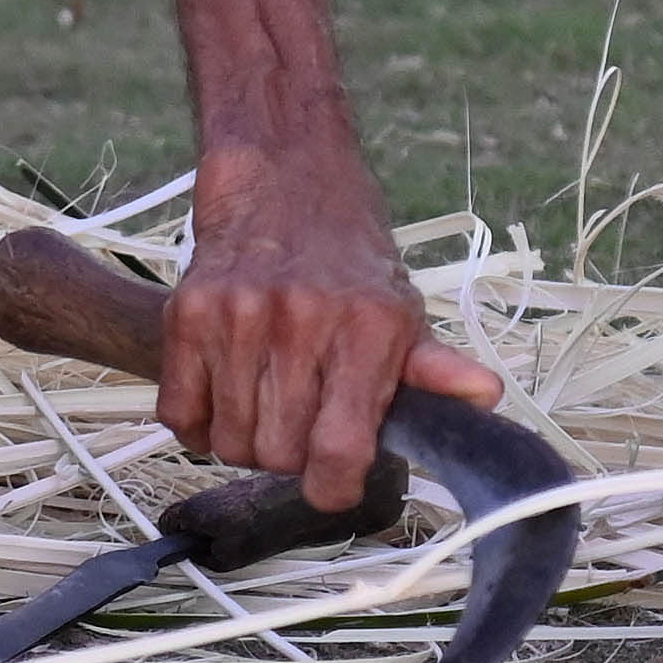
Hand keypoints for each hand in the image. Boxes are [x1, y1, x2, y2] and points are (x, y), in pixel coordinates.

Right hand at [158, 152, 503, 510]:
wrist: (285, 174)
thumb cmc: (347, 255)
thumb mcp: (400, 308)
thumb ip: (433, 368)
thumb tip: (483, 397)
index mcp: (368, 328)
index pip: (338, 449)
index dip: (333, 487)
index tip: (333, 482)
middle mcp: (302, 321)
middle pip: (280, 456)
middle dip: (291, 456)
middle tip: (302, 417)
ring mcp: (238, 316)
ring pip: (229, 442)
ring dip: (245, 437)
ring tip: (265, 397)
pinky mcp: (188, 312)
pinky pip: (179, 415)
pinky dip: (199, 421)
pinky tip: (224, 391)